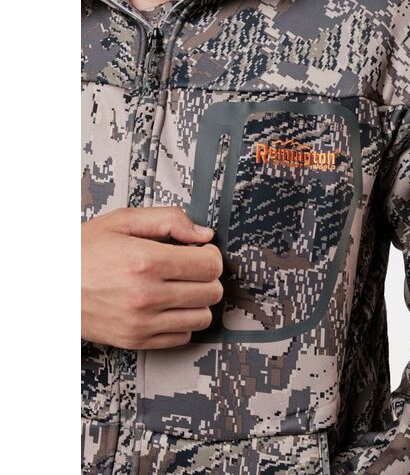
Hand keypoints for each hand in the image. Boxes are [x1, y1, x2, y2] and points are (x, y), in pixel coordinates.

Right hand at [82, 207, 222, 348]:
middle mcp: (146, 294)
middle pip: (211, 292)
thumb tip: (203, 233)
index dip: (211, 255)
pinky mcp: (136, 339)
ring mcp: (141, 321)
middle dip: (208, 277)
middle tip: (193, 268)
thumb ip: (168, 220)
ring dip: (199, 301)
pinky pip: (182, 337)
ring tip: (182, 288)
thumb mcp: (122, 221)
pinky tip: (169, 306)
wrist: (47, 286)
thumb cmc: (82, 252)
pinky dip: (183, 322)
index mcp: (146, 260)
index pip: (209, 265)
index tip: (202, 251)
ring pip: (202, 318)